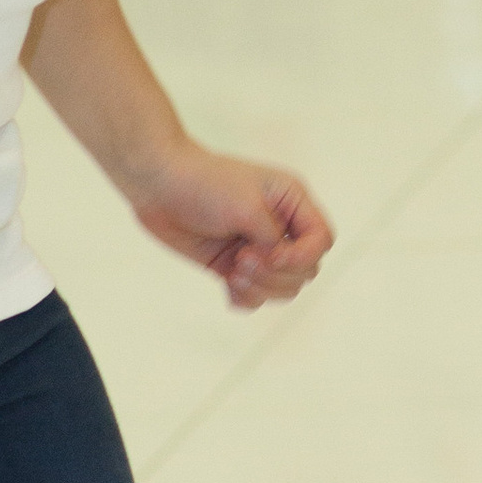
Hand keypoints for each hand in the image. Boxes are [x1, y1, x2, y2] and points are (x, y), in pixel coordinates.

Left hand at [129, 145, 334, 309]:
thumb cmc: (206, 184)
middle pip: (305, 270)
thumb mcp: (248, 207)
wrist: (160, 185)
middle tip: (241, 259)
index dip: (301, 256)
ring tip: (233, 272)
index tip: (268, 254)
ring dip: (260, 288)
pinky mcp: (232, 265)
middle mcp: (280, 227)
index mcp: (292, 203)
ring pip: (282, 288)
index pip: (321, 240)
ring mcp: (256, 249)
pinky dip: (244, 298)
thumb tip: (279, 263)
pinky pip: (254, 297)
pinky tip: (226, 286)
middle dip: (275, 273)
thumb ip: (272, 238)